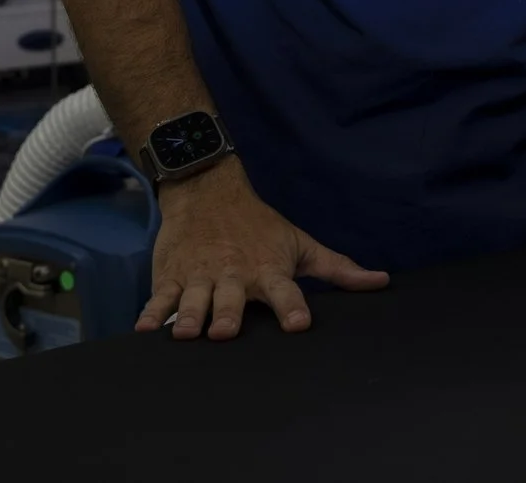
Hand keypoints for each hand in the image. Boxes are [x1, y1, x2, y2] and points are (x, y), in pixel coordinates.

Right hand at [136, 164, 388, 339]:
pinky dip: (152, 314)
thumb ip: (338, 268)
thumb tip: (381, 282)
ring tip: (186, 334)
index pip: (284, 292)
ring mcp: (199, 277)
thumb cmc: (260, 226)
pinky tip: (145, 331)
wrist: (207, 190)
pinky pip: (159, 298)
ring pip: (193, 301)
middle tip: (226, 331)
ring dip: (189, 317)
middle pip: (231, 300)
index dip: (292, 308)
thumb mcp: (300, 243)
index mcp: (267, 270)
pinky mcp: (171, 277)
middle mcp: (233, 275)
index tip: (298, 324)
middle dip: (228, 315)